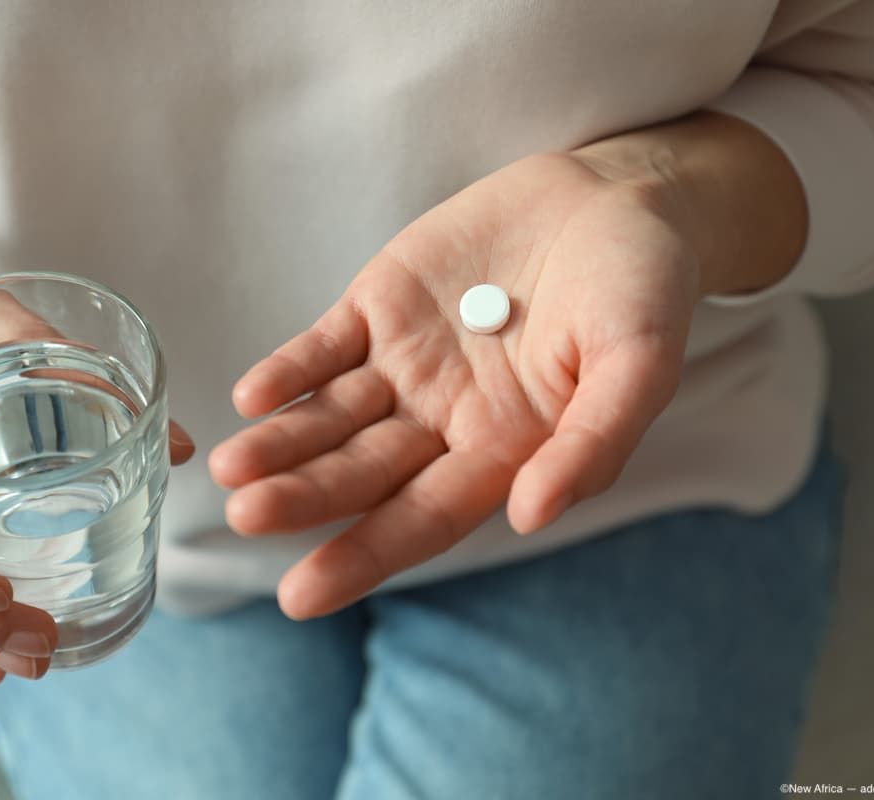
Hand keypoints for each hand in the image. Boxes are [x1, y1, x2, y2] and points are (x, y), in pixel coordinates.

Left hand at [211, 152, 701, 618]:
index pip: (420, 518)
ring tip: (231, 467)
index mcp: (502, 451)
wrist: (616, 199)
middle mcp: (442, 420)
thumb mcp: (641, 366)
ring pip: (330, 415)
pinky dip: (290, 368)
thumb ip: (593, 443)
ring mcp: (405, 364)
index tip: (301, 596)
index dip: (363, 555)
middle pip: (361, 472)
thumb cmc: (642, 292)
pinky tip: (251, 396)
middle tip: (246, 517)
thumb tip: (530, 516)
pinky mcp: (380, 307)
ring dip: (282, 442)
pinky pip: (324, 345)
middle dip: (304, 497)